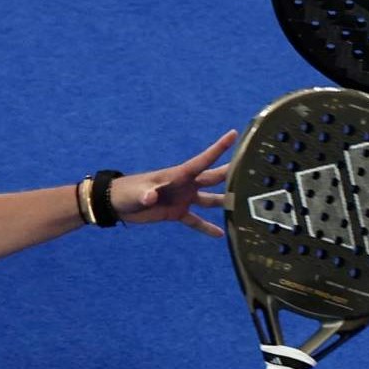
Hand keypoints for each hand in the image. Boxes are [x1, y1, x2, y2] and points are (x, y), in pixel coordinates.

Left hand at [112, 130, 236, 235]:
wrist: (117, 204)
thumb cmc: (126, 192)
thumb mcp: (136, 193)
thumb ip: (146, 194)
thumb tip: (151, 198)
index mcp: (179, 175)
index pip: (203, 160)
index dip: (219, 147)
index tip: (234, 134)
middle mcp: (185, 185)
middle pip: (213, 177)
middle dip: (231, 173)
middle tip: (252, 170)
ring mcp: (183, 198)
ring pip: (210, 199)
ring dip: (224, 202)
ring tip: (243, 206)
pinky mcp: (177, 212)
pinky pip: (196, 220)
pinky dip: (207, 227)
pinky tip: (221, 234)